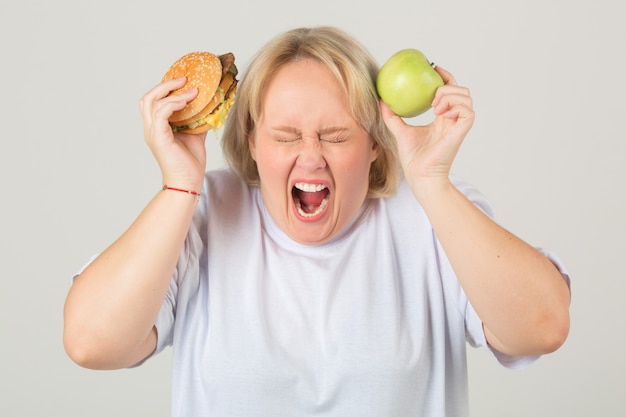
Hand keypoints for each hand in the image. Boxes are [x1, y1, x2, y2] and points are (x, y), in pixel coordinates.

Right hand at [139, 77, 206, 191]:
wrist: (189, 183)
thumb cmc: (190, 163)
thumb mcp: (196, 136)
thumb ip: (198, 120)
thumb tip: (209, 106)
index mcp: (158, 127)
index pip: (154, 101)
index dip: (166, 88)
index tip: (184, 81)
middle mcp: (151, 129)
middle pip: (148, 98)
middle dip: (165, 85)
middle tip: (184, 79)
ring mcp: (153, 133)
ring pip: (152, 102)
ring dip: (172, 93)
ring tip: (191, 89)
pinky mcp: (159, 138)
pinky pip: (161, 114)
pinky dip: (173, 104)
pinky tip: (187, 102)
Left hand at [380, 67, 474, 195]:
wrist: (419, 175)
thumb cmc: (412, 158)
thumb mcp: (399, 131)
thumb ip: (392, 116)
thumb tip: (381, 100)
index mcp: (442, 118)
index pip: (450, 92)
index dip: (445, 77)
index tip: (433, 68)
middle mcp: (453, 120)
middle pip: (462, 91)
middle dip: (449, 86)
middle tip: (432, 97)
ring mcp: (458, 126)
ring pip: (466, 98)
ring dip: (450, 96)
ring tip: (434, 107)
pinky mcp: (461, 131)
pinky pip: (466, 111)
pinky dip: (455, 107)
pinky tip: (440, 113)